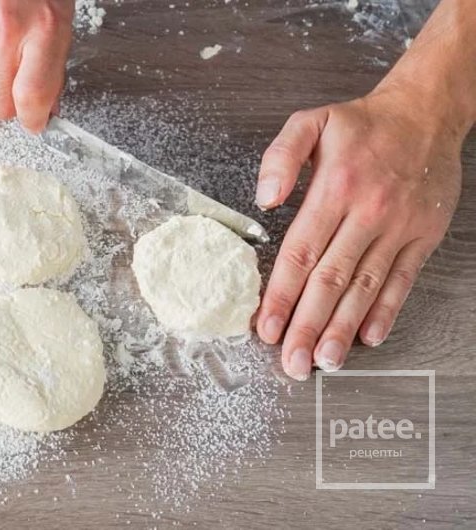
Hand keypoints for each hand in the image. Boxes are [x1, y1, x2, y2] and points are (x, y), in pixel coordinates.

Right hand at [0, 0, 73, 132]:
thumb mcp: (60, 15)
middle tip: (17, 87)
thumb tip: (48, 107)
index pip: (31, 98)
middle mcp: (5, 30)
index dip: (34, 119)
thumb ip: (54, 64)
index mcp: (43, 28)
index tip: (37, 123)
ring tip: (2, 42)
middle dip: (8, 104)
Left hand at [254, 82, 463, 380]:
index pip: (301, 252)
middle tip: (292, 362)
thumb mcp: (310, 122)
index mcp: (335, 188)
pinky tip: (368, 337)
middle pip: (331, 279)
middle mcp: (367, 212)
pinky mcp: (421, 237)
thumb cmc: (361, 124)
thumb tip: (265, 199)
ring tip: (324, 360)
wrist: (426, 113)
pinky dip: (385, 310)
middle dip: (307, 325)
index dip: (282, 294)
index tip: (266, 327)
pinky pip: (402, 280)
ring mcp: (398, 228)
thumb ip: (280, 157)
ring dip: (343, 328)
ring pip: (365, 286)